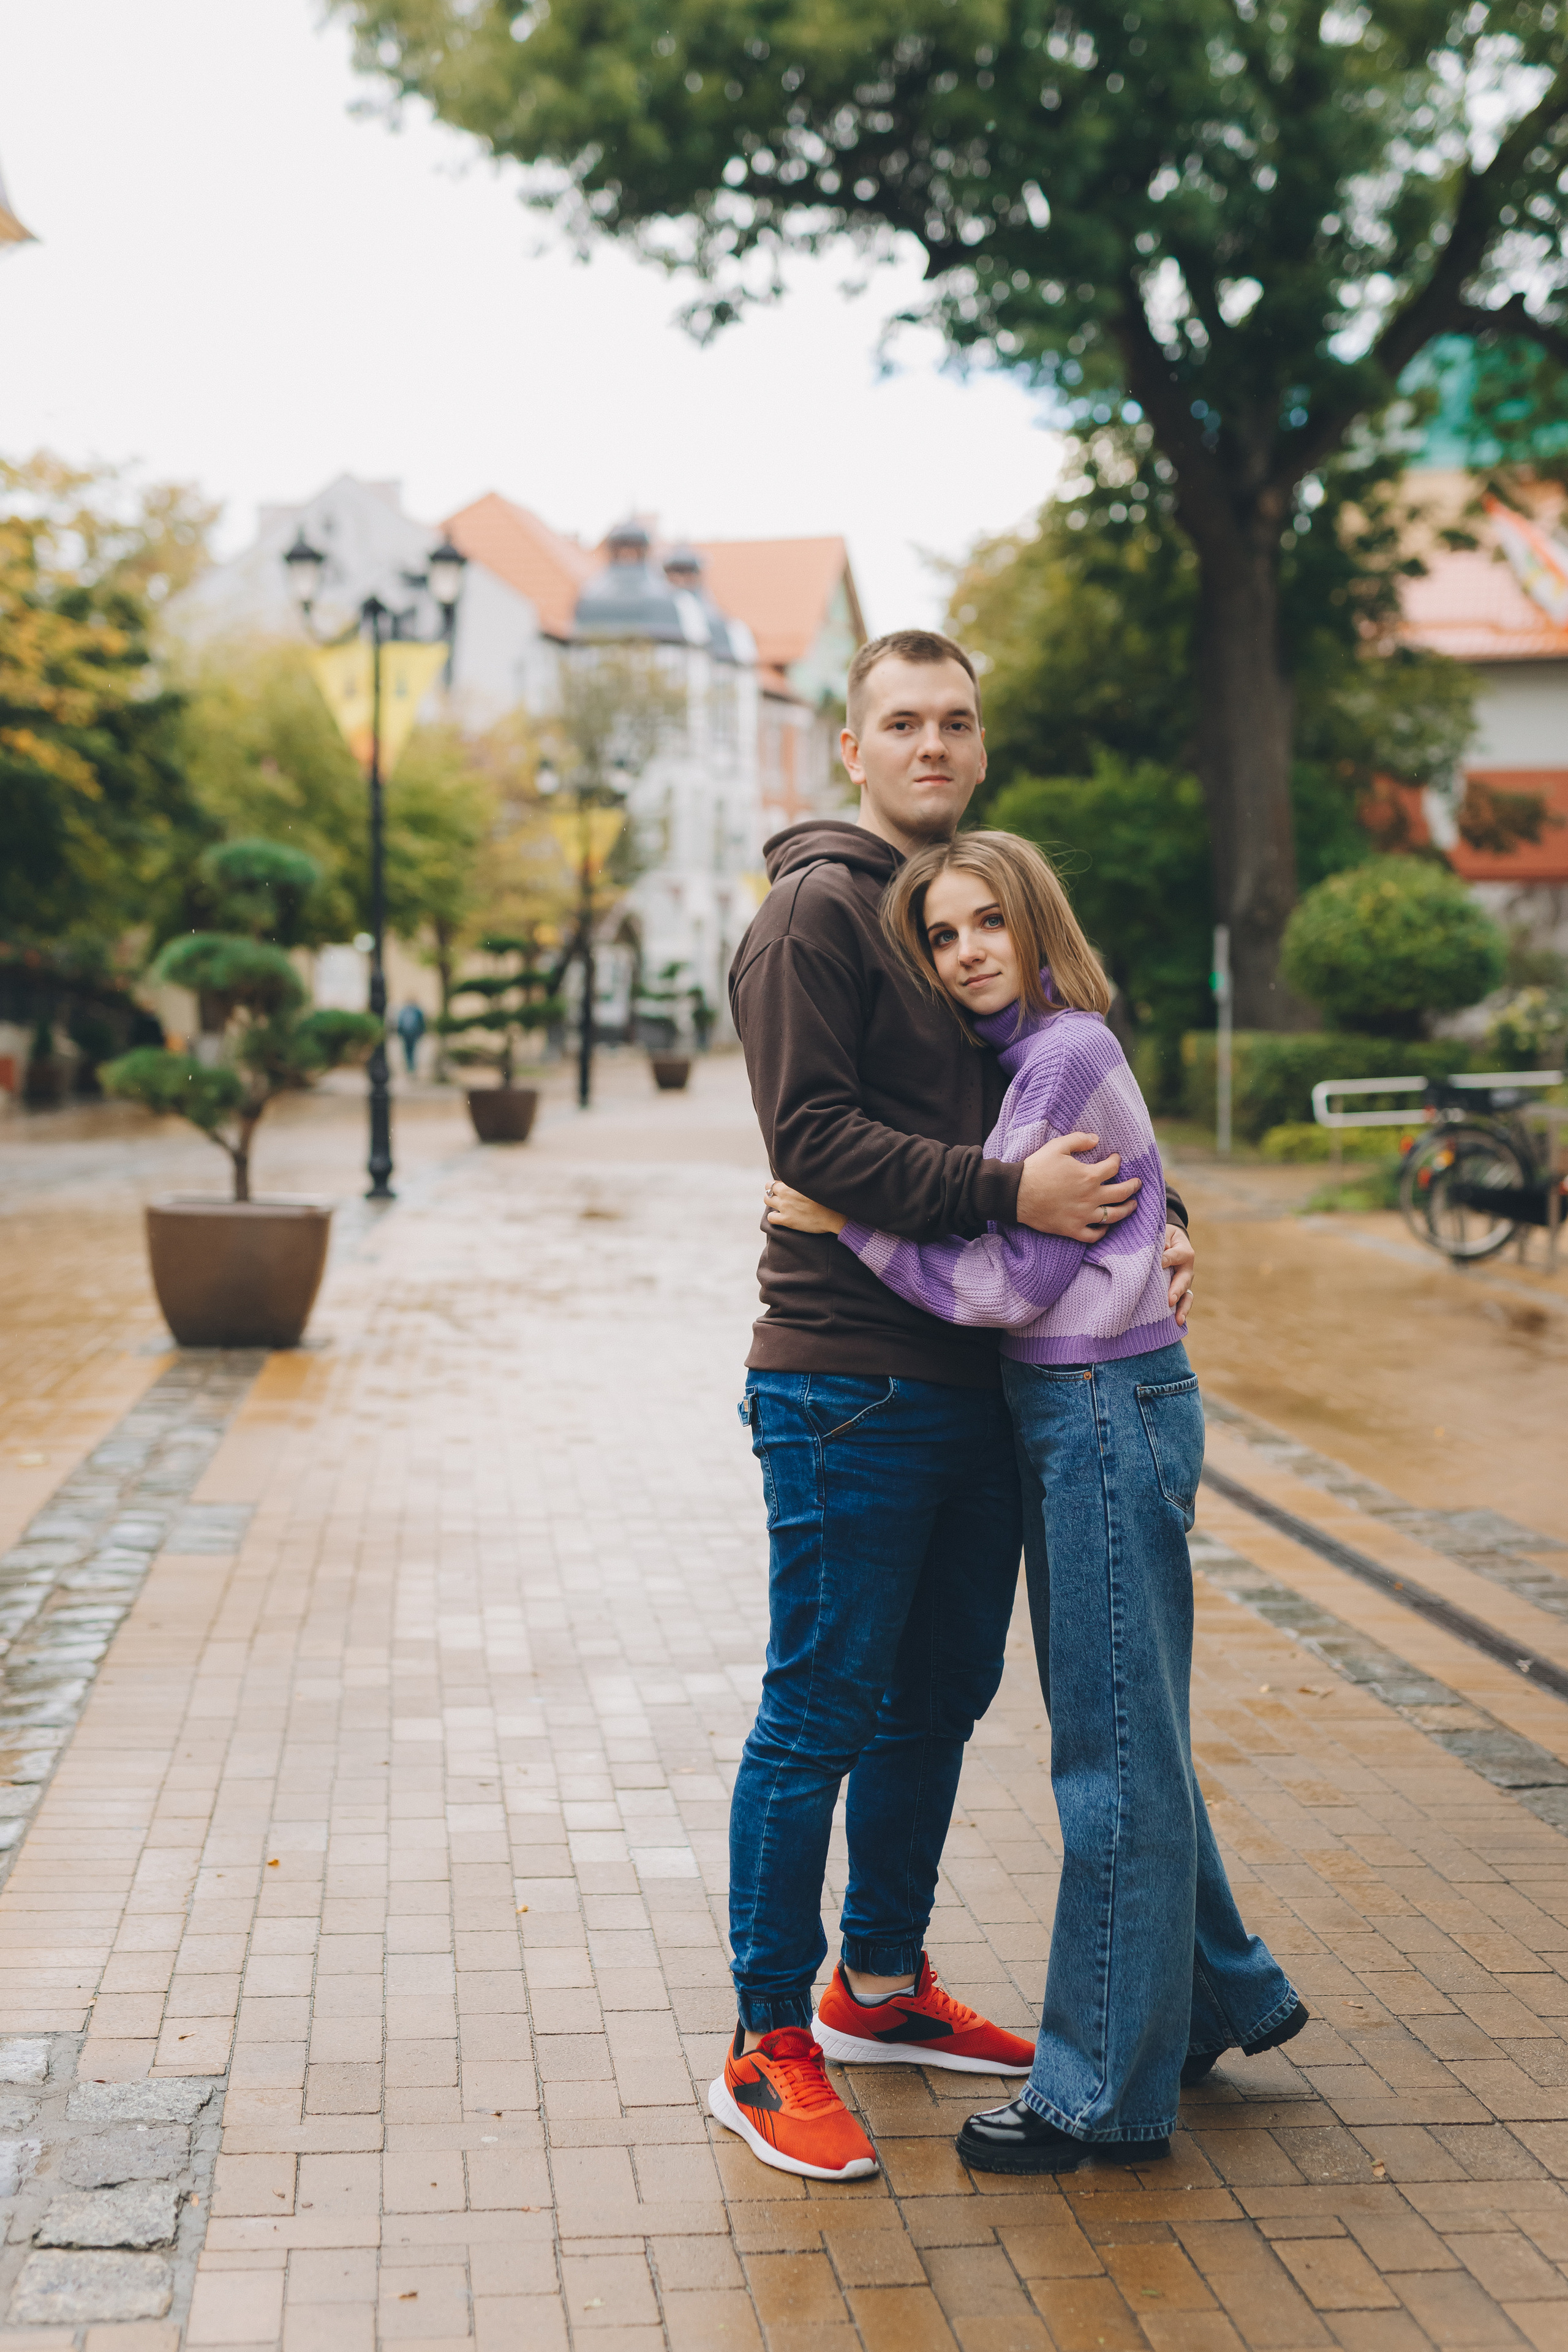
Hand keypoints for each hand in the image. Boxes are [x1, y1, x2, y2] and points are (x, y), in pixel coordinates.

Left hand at [765, 1178, 846, 1235]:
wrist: (835, 1215)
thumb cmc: (828, 1197)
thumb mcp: (815, 1181)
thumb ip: (803, 1177)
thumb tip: (797, 1170)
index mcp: (792, 1182)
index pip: (775, 1179)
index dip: (778, 1184)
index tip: (783, 1187)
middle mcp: (786, 1193)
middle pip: (768, 1188)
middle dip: (772, 1191)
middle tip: (781, 1195)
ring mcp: (785, 1207)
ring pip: (766, 1200)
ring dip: (772, 1202)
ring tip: (780, 1204)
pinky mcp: (787, 1220)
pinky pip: (770, 1218)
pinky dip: (774, 1217)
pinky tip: (781, 1217)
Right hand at [1015, 1131, 1141, 1241]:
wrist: (1016, 1193)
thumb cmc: (1036, 1168)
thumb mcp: (1057, 1146)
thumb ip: (1079, 1140)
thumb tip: (1096, 1139)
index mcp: (1089, 1176)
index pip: (1113, 1168)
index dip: (1117, 1160)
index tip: (1116, 1158)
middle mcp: (1091, 1197)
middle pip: (1122, 1193)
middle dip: (1133, 1186)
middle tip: (1137, 1183)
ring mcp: (1083, 1216)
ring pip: (1113, 1216)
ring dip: (1127, 1209)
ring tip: (1132, 1205)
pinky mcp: (1072, 1229)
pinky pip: (1094, 1235)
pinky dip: (1103, 1232)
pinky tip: (1105, 1226)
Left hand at [1163, 1223, 1194, 1325]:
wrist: (1171, 1242)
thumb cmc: (1164, 1237)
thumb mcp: (1163, 1233)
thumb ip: (1161, 1240)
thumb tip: (1158, 1252)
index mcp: (1184, 1252)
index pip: (1176, 1255)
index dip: (1167, 1259)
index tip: (1159, 1262)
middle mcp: (1187, 1270)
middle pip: (1184, 1281)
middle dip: (1176, 1291)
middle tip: (1169, 1300)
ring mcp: (1184, 1283)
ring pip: (1186, 1297)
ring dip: (1182, 1309)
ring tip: (1178, 1320)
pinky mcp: (1179, 1292)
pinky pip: (1181, 1304)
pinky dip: (1179, 1313)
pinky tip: (1174, 1325)